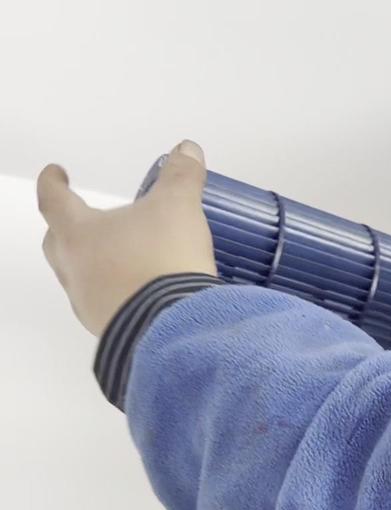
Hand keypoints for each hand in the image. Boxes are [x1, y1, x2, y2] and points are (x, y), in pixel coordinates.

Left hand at [39, 139, 215, 336]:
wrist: (173, 324)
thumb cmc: (162, 258)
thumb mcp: (178, 207)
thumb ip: (181, 177)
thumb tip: (187, 150)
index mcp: (78, 233)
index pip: (54, 200)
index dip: (54, 182)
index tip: (55, 172)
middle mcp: (74, 269)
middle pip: (57, 242)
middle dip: (68, 227)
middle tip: (85, 219)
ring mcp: (88, 303)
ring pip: (79, 276)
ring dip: (94, 263)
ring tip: (120, 257)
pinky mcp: (110, 328)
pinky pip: (103, 303)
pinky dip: (115, 291)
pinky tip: (137, 290)